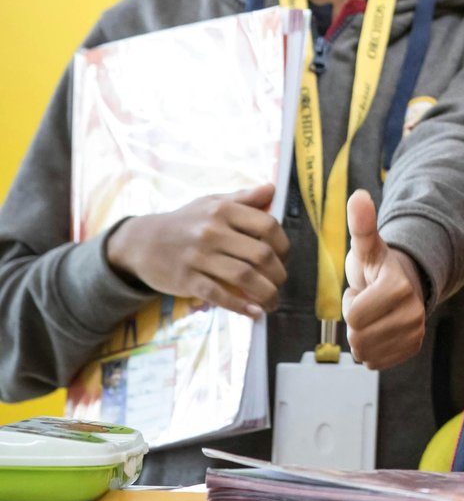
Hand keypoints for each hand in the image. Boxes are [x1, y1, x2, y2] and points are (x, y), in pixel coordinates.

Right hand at [104, 183, 288, 318]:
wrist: (140, 242)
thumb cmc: (184, 222)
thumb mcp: (211, 203)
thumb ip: (244, 198)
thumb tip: (273, 189)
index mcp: (223, 211)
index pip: (267, 226)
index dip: (283, 244)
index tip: (285, 257)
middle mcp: (212, 232)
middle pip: (260, 255)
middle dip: (278, 273)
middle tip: (281, 282)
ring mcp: (199, 257)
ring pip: (244, 277)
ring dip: (266, 292)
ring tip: (273, 301)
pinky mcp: (187, 280)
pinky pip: (219, 295)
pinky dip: (240, 305)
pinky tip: (254, 311)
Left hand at [342, 189, 426, 369]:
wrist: (406, 282)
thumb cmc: (379, 266)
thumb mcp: (367, 246)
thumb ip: (362, 224)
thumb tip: (358, 196)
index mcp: (399, 287)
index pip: (354, 316)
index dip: (350, 302)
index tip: (363, 288)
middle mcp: (414, 313)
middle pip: (358, 337)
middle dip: (354, 321)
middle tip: (368, 302)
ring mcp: (415, 333)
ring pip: (364, 353)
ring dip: (361, 336)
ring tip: (374, 315)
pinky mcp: (413, 349)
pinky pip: (374, 363)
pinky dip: (371, 350)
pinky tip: (379, 331)